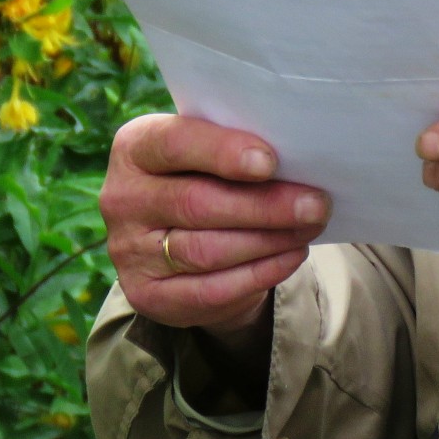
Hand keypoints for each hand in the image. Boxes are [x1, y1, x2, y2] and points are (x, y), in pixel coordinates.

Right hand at [100, 113, 329, 338]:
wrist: (179, 230)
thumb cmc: (207, 172)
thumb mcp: (210, 149)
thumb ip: (237, 147)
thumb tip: (299, 156)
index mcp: (134, 148)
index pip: (175, 143)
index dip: (223, 152)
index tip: (270, 161)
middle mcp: (122, 199)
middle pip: (197, 203)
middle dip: (265, 205)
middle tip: (316, 203)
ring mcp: (127, 252)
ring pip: (206, 250)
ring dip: (268, 240)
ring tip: (310, 226)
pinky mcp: (146, 295)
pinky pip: (209, 290)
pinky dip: (258, 273)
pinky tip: (291, 255)